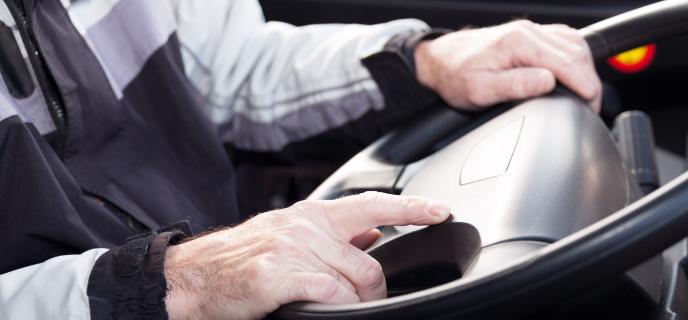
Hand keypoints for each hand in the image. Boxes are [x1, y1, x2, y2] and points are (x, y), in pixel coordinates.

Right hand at [163, 192, 450, 319]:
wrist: (192, 278)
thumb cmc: (242, 260)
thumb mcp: (291, 235)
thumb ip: (333, 234)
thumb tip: (375, 234)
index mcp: (313, 213)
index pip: (374, 203)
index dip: (413, 207)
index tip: (442, 211)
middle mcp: (306, 225)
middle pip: (371, 264)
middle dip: (376, 292)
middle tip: (365, 304)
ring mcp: (292, 248)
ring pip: (353, 283)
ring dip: (353, 304)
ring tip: (332, 307)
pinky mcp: (279, 275)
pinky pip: (330, 295)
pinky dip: (336, 308)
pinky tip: (318, 308)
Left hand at [415, 20, 601, 111]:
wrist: (440, 60)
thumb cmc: (456, 75)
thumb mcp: (480, 89)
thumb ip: (516, 85)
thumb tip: (547, 81)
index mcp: (518, 43)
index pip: (566, 62)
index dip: (584, 85)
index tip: (591, 105)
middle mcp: (528, 32)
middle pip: (576, 52)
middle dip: (590, 80)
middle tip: (592, 107)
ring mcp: (531, 31)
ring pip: (575, 44)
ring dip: (587, 68)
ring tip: (588, 95)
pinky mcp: (532, 35)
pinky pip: (565, 41)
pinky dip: (578, 58)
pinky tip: (578, 74)